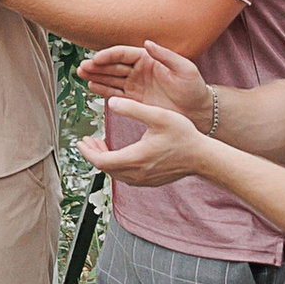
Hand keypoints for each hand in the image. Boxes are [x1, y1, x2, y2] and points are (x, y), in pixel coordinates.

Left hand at [80, 94, 212, 190]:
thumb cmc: (184, 136)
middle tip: (88, 140)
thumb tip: (111, 102)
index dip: (87, 152)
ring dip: (105, 159)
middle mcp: (137, 174)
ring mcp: (144, 180)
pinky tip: (118, 152)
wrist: (203, 157)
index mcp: (135, 159)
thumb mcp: (158, 115)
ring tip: (100, 144)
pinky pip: (126, 176)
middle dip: (93, 153)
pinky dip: (117, 164)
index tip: (81, 141)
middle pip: (105, 168)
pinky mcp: (150, 181)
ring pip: (115, 173)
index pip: (101, 161)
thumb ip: (133, 108)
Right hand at [81, 38, 209, 121]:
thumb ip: (166, 55)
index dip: (109, 55)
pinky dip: (103, 91)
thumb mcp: (184, 68)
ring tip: (81, 75)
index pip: (123, 54)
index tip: (97, 59)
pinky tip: (91, 87)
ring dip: (96, 77)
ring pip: (110, 79)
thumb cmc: (194, 88)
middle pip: (113, 66)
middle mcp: (139, 71)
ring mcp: (135, 86)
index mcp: (148, 59)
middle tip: (83, 67)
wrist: (198, 111)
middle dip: (97, 66)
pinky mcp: (135, 100)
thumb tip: (147, 43)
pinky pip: (115, 94)